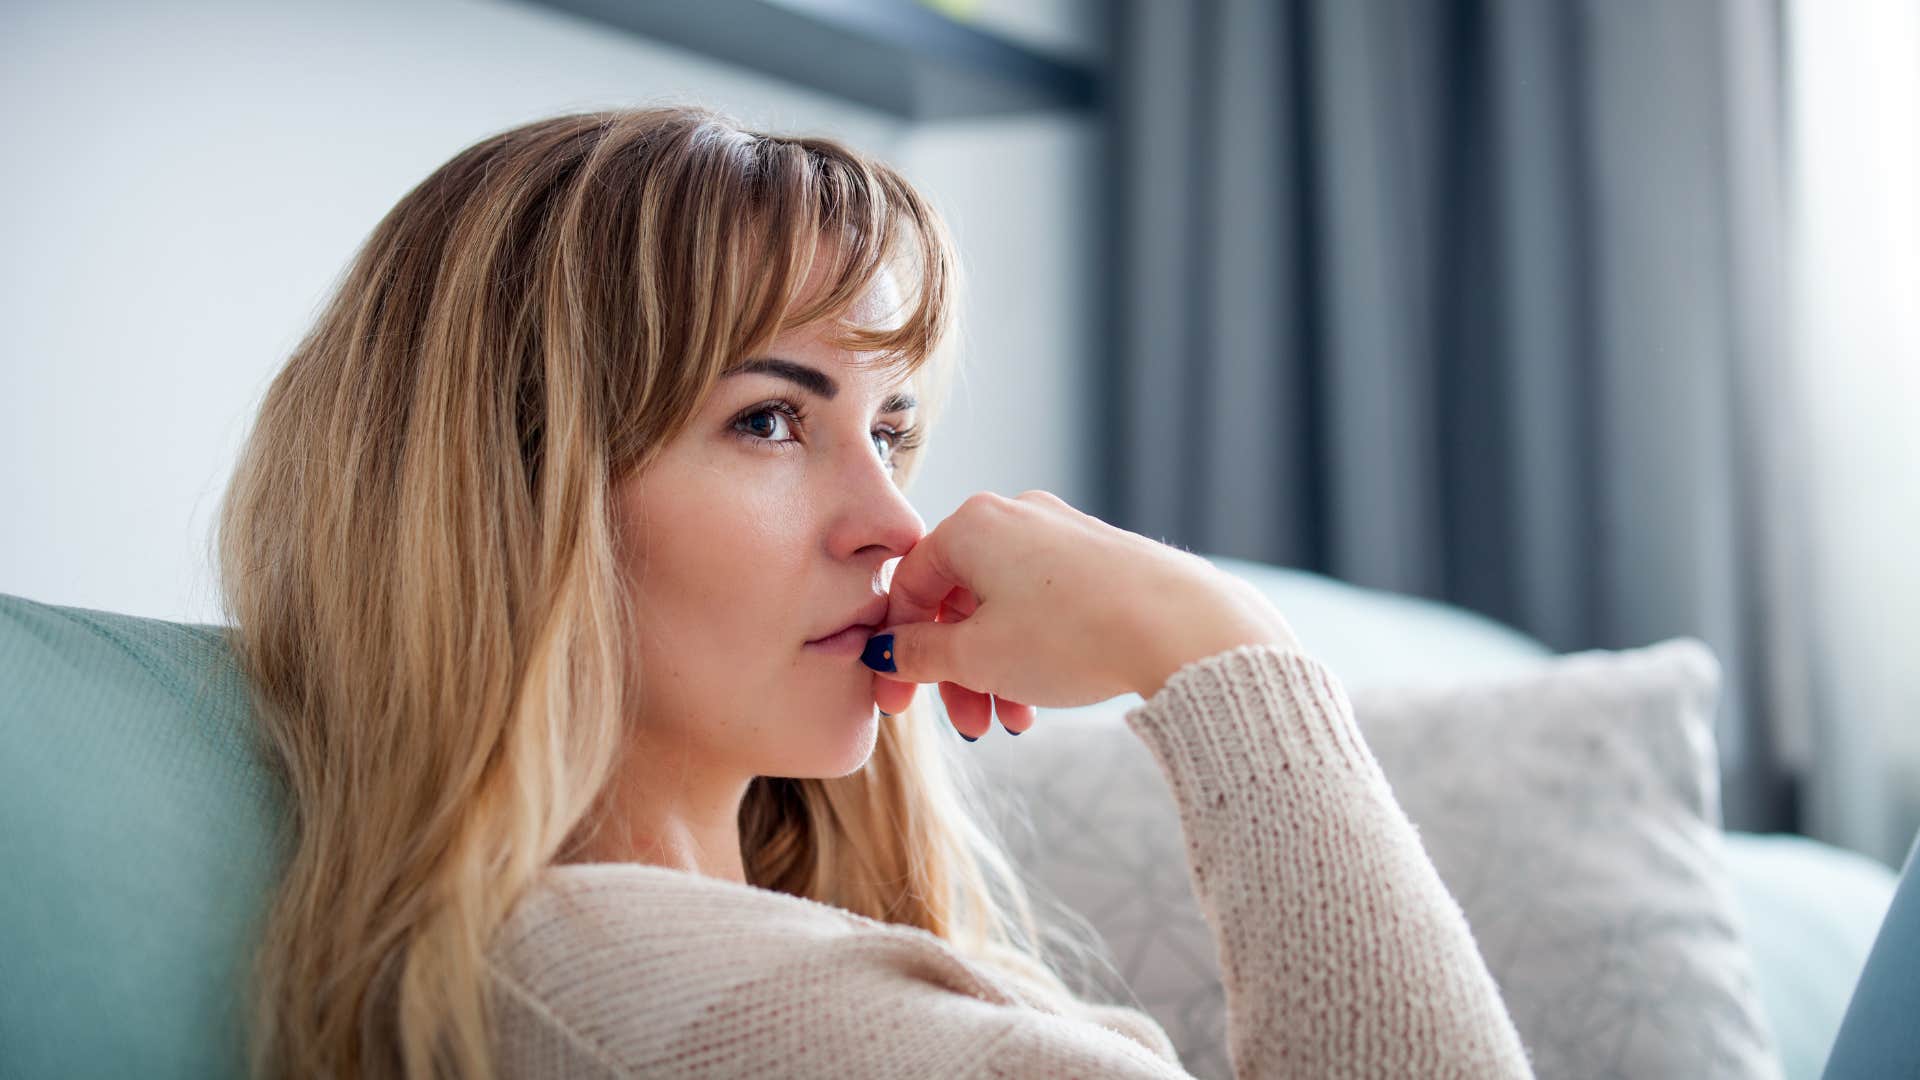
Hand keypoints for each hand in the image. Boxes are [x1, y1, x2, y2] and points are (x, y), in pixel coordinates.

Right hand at [867, 490, 1300, 737]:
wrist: (1179, 625)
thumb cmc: (1071, 635)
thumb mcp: (977, 657)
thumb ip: (920, 654)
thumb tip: (889, 652)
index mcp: (971, 525)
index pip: (910, 587)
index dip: (897, 652)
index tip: (900, 704)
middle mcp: (1014, 516)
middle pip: (958, 601)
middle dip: (955, 672)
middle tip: (965, 725)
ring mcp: (1061, 532)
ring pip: (1003, 608)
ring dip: (995, 670)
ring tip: (1011, 723)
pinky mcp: (1099, 557)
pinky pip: (1044, 605)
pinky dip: (1032, 651)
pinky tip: (1043, 698)